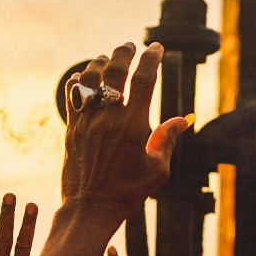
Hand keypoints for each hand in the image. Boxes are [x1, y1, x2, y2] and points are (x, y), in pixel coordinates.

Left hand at [61, 42, 189, 214]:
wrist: (90, 209)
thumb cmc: (127, 192)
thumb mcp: (157, 170)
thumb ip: (167, 140)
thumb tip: (184, 119)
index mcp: (133, 126)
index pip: (144, 80)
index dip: (152, 59)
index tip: (157, 48)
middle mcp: (108, 119)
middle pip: (115, 72)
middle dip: (124, 53)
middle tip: (130, 46)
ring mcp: (87, 122)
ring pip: (90, 79)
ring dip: (100, 64)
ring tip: (107, 58)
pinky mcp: (71, 129)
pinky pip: (72, 96)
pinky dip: (78, 82)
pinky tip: (83, 77)